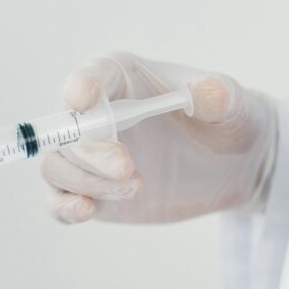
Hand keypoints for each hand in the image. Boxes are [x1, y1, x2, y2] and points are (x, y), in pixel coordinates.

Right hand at [41, 52, 277, 222]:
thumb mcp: (232, 104)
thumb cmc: (226, 121)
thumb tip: (205, 90)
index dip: (81, 86)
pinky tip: (87, 211)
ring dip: (84, 181)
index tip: (82, 99)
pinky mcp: (90, 192)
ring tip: (135, 188)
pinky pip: (58, 201)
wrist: (231, 166)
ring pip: (55, 167)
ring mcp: (87, 158)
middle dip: (90, 152)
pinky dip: (64, 208)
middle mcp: (93, 116)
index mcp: (119, 79)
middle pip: (66, 131)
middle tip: (127, 169)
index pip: (90, 76)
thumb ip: (218, 95)